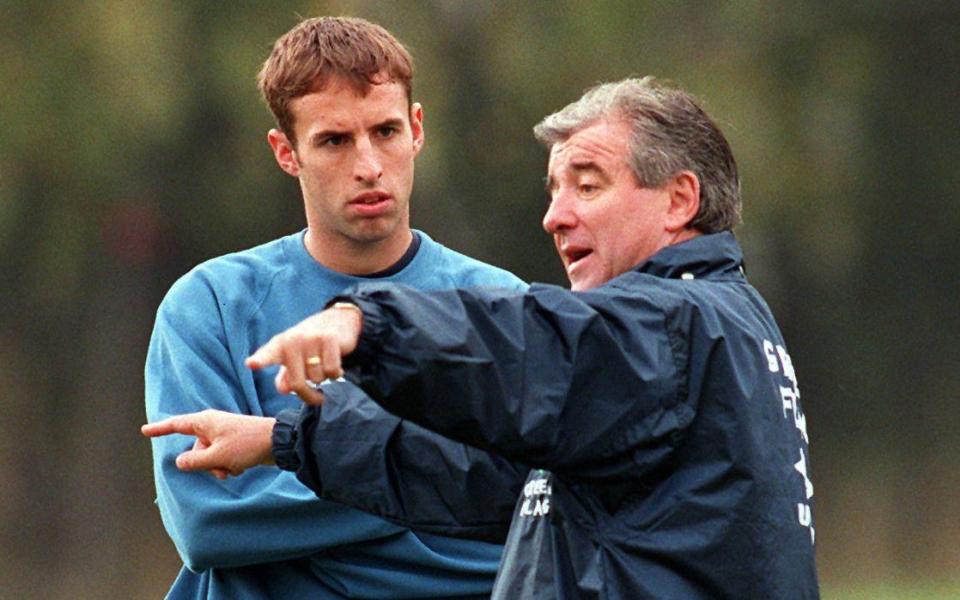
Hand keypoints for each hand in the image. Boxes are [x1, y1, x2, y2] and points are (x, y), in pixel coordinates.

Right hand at [141, 410, 275, 478]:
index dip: (160, 429)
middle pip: (195, 449)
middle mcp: (213, 426)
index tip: (145, 431)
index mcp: (205, 422)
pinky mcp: (234, 444)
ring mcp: (224, 434)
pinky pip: (222, 459)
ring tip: (234, 468)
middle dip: (205, 463)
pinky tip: (241, 467)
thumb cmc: (247, 444)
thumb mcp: (217, 456)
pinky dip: (228, 466)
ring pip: (209, 457)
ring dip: (218, 467)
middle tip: (221, 467)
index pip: (176, 424)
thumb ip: (194, 461)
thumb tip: (180, 461)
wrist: (277, 443)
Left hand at [246, 304, 362, 404]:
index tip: (251, 364)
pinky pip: (332, 370)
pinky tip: (336, 366)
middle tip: (316, 397)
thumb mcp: (292, 360)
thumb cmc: (309, 346)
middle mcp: (292, 340)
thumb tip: (285, 389)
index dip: (260, 360)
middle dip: (309, 394)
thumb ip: (286, 377)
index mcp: (278, 345)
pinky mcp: (329, 339)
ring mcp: (311, 338)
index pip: (267, 355)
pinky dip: (336, 373)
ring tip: (323, 366)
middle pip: (297, 383)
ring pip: (318, 378)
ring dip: (324, 378)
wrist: (337, 321)